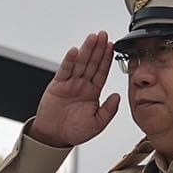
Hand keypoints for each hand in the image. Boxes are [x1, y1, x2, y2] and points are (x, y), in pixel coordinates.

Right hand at [28, 31, 119, 147]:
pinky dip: (69, 61)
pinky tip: (74, 51)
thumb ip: (109, 110)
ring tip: (92, 38)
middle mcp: (82, 85)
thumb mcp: (97, 123)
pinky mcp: (58, 85)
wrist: (54, 137)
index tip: (112, 47)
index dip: (107, 59)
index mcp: (93, 92)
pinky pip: (65, 71)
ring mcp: (70, 84)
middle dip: (98, 49)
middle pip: (92, 63)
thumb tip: (117, 96)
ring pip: (80, 63)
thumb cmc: (74, 131)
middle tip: (104, 35)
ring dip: (86, 50)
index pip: (102, 72)